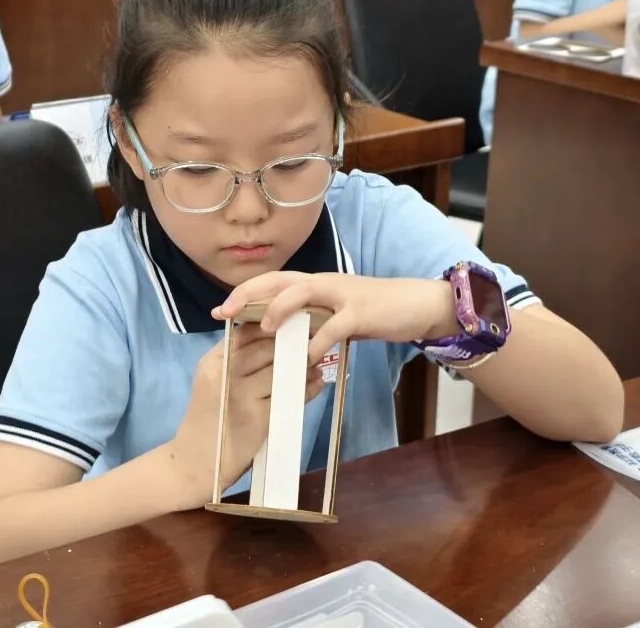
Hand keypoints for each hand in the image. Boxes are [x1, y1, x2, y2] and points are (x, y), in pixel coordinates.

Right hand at [165, 323, 322, 508]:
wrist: (197, 462)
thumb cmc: (210, 420)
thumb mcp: (214, 383)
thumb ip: (236, 361)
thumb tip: (274, 338)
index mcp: (213, 361)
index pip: (246, 331)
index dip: (272, 325)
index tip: (292, 326)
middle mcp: (225, 372)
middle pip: (267, 345)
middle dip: (293, 341)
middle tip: (313, 340)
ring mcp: (241, 393)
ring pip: (281, 367)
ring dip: (303, 363)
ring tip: (314, 364)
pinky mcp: (258, 415)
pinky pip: (290, 393)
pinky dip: (307, 387)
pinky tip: (315, 384)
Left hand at [213, 272, 458, 365]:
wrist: (418, 306)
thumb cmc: (377, 312)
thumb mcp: (338, 316)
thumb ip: (313, 322)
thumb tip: (286, 339)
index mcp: (316, 284)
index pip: (273, 282)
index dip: (245, 293)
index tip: (220, 310)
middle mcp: (324, 283)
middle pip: (278, 280)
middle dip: (249, 295)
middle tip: (226, 313)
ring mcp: (342, 295)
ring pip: (302, 293)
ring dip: (280, 310)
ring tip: (265, 330)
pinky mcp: (361, 312)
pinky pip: (333, 327)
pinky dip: (317, 343)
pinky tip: (306, 359)